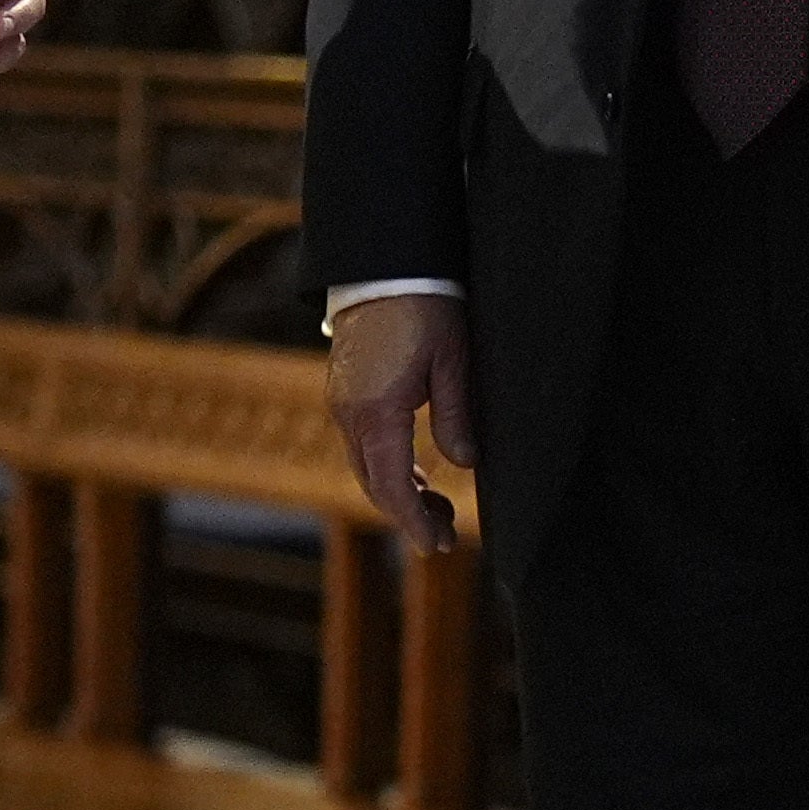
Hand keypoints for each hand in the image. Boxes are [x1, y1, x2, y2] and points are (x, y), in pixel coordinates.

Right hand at [328, 293, 475, 558]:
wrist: (384, 264)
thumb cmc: (425, 306)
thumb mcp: (454, 361)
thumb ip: (456, 416)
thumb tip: (464, 464)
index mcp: (376, 412)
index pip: (392, 486)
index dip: (414, 521)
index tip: (437, 545)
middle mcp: (350, 414)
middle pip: (374, 484)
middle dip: (408, 515)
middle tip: (444, 536)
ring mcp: (343, 404)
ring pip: (367, 467)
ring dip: (399, 492)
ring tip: (439, 507)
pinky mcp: (346, 392)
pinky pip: (364, 445)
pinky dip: (389, 467)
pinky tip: (418, 473)